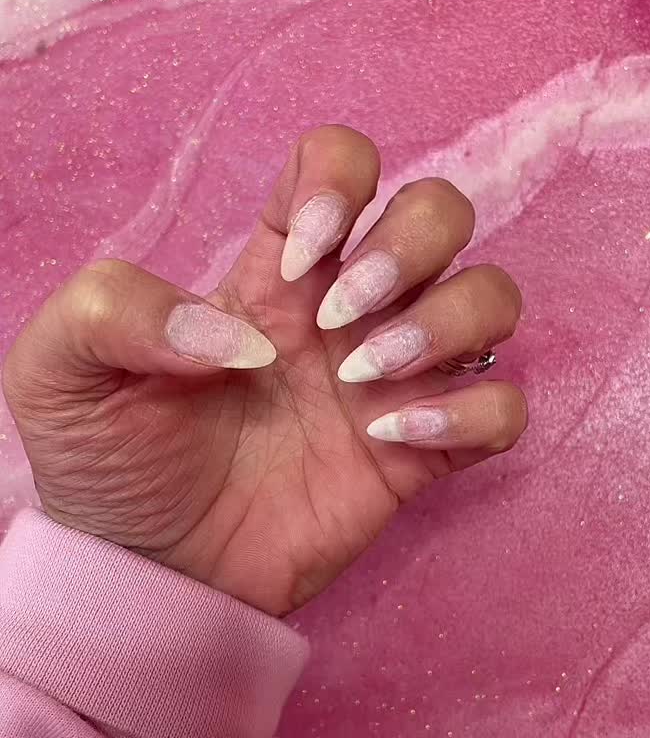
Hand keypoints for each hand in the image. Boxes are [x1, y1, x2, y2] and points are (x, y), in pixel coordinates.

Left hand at [3, 126, 526, 614]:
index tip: (297, 262)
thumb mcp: (58, 370)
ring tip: (365, 381)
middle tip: (339, 321)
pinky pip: (503, 407)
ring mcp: (390, 379)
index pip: (343, 163)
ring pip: (490, 297)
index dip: (339, 183)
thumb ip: (114, 310)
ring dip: (447, 322)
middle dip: (411, 246)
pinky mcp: (418, 455)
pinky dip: (471, 411)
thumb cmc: (109, 463)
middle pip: (442, 211)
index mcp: (274, 268)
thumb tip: (240, 337)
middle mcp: (347, 309)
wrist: (145, 575)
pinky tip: (391, 438)